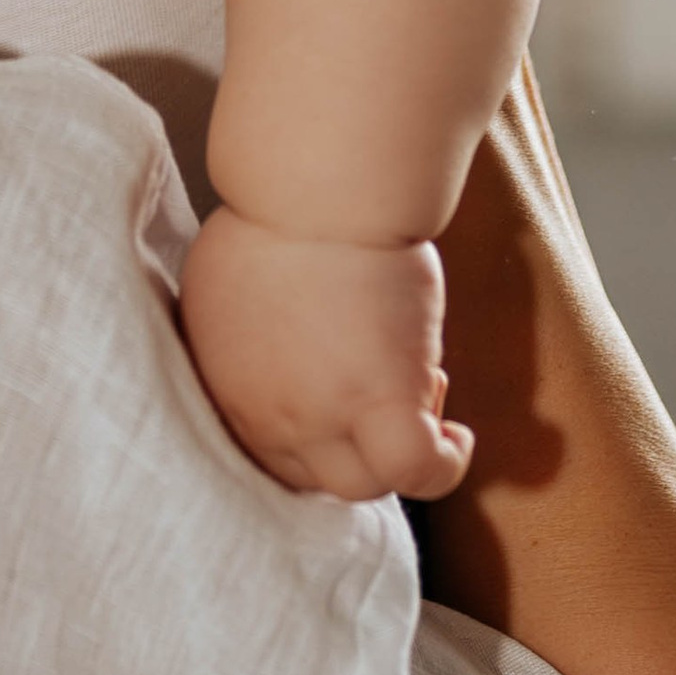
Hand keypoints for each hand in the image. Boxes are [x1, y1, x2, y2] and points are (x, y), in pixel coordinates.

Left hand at [181, 203, 474, 500]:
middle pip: (307, 475)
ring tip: (421, 393)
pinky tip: (456, 434)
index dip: (306, 431)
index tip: (337, 391)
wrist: (313, 189)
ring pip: (361, 485)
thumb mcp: (229, 283)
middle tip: (383, 384)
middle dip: (348, 442)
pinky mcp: (378, 402)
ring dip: (392, 453)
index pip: (258, 452)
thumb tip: (270, 336)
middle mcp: (262, 412)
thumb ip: (244, 331)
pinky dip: (444, 465)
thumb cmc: (277, 212)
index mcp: (219, 384)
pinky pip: (418, 473)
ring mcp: (318, 415)